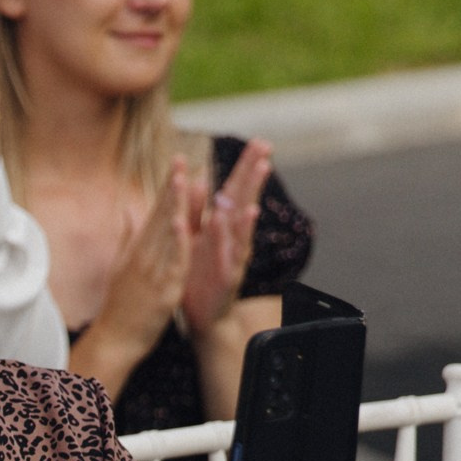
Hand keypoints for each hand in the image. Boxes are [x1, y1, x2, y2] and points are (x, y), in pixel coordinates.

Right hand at [90, 161, 198, 363]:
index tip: (176, 162)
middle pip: (159, 216)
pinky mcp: (162, 289)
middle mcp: (142, 256)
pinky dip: (176, 242)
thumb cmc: (119, 307)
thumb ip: (127, 235)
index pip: (154, 212)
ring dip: (175, 205)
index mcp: (136, 250)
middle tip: (180, 158)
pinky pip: (172, 262)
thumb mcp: (120, 266)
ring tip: (182, 179)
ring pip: (166, 233)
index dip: (166, 186)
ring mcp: (151, 271)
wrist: (114, 340)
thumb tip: (128, 208)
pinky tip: (181, 223)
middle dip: (171, 186)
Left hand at [181, 139, 271, 333]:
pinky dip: (238, 237)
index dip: (245, 167)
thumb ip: (196, 211)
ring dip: (248, 200)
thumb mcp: (194, 239)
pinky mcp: (230, 275)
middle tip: (266, 149)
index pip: (234, 190)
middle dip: (253, 175)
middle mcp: (230, 237)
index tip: (258, 142)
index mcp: (220, 227)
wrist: (201, 317)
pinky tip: (245, 218)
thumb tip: (199, 179)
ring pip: (242, 225)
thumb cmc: (198, 277)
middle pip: (244, 200)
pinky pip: (235, 254)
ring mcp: (233, 255)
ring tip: (258, 174)